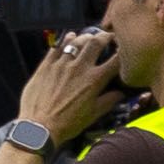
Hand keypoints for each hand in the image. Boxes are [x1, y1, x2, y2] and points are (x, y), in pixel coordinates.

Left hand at [18, 30, 124, 146]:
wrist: (39, 127)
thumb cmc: (68, 123)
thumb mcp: (94, 114)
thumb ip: (109, 100)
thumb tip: (121, 92)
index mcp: (94, 80)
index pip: (115, 60)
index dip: (123, 52)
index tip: (125, 50)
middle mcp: (79, 68)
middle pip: (96, 43)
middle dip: (105, 37)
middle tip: (108, 36)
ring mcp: (61, 64)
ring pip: (76, 42)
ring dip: (85, 37)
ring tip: (89, 37)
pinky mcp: (46, 65)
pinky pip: (57, 46)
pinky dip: (65, 39)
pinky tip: (70, 37)